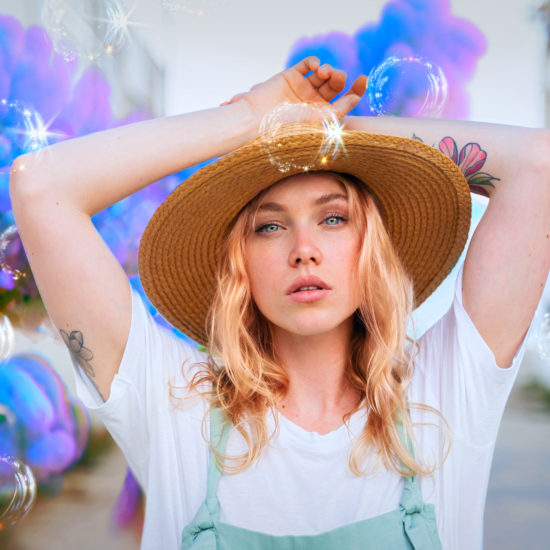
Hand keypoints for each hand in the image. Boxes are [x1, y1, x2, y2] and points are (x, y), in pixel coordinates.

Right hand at [220, 56, 366, 125]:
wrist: (258, 122)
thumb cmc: (288, 128)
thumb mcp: (319, 122)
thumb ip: (339, 110)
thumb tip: (357, 97)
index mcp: (322, 116)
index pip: (345, 100)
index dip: (356, 89)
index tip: (363, 79)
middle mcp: (313, 102)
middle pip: (335, 85)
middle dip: (339, 77)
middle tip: (333, 76)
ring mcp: (302, 89)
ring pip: (323, 73)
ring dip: (328, 69)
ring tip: (323, 72)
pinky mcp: (291, 76)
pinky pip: (307, 65)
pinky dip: (314, 62)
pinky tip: (316, 66)